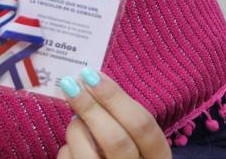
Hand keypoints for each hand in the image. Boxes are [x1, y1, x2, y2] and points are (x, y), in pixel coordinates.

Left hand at [56, 68, 170, 158]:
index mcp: (157, 156)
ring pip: (88, 153)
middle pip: (115, 139)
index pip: (143, 125)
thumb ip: (121, 115)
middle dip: (89, 107)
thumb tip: (90, 80)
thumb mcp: (135, 136)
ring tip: (75, 118)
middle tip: (70, 83)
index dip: (115, 97)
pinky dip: (68, 147)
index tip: (91, 75)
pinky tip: (73, 143)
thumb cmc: (126, 150)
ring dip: (76, 128)